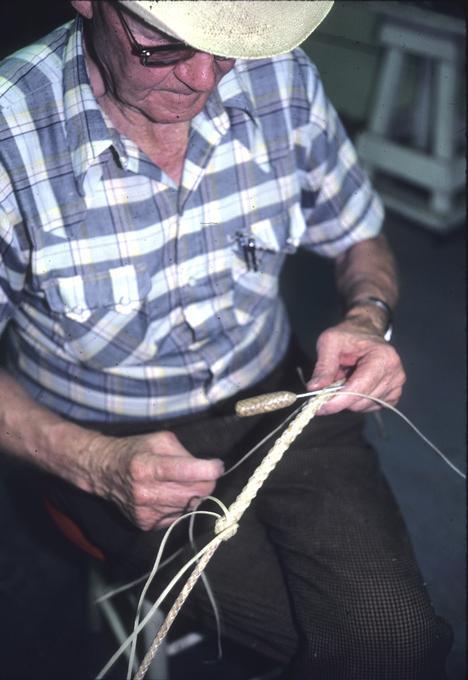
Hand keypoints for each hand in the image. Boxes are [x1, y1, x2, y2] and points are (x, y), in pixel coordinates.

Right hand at [88, 431, 223, 530]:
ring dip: (193, 495)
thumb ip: (185, 452)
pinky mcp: (145, 525)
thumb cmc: (135, 450)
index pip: (189, 472)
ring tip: (182, 483)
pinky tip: (170, 495)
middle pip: (196, 494)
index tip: (218, 465)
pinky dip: (180, 506)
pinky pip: (178, 517)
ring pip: (190, 507)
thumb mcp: (159, 440)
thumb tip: (207, 468)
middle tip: (204, 474)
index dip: (211, 469)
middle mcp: (145, 492)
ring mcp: (145, 512)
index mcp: (148, 466)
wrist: (104, 471)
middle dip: (206, 482)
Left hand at [306, 317, 405, 415]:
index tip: (318, 408)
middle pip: (360, 401)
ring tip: (345, 377)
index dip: (337, 401)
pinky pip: (369, 408)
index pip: (359, 388)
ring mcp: (396, 386)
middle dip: (339, 397)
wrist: (365, 333)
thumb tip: (314, 388)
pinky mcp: (393, 395)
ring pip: (362, 407)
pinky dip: (356, 401)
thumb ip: (323, 366)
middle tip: (330, 381)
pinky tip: (354, 385)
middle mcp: (395, 374)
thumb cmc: (348, 335)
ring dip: (347, 398)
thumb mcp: (330, 342)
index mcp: (383, 358)